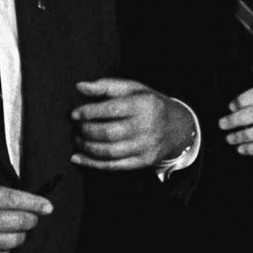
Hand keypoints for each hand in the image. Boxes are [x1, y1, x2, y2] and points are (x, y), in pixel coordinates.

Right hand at [0, 182, 53, 252]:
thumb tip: (27, 202)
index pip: (12, 199)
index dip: (34, 203)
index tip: (48, 207)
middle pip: (17, 222)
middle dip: (30, 220)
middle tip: (31, 219)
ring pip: (12, 241)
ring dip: (19, 236)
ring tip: (13, 230)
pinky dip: (5, 250)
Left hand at [70, 78, 197, 169]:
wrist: (178, 127)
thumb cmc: (150, 105)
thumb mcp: (133, 89)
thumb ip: (106, 86)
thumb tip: (80, 87)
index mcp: (145, 105)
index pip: (111, 109)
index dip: (88, 112)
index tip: (74, 114)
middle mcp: (148, 126)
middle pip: (108, 133)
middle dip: (85, 131)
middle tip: (76, 127)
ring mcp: (146, 146)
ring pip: (108, 152)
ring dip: (86, 147)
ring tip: (78, 139)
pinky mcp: (143, 161)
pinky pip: (113, 166)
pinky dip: (92, 163)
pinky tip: (78, 157)